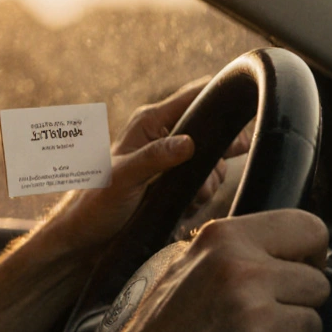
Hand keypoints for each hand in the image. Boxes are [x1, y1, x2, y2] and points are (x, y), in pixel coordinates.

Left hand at [42, 78, 212, 252]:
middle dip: (214, 162)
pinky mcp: (177, 183)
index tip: (244, 120)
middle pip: (215, 135)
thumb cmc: (96, 201)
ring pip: (214, 165)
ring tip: (181, 199)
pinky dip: (199, 198)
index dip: (222, 102)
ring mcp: (172, 160)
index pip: (196, 96)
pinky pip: (206, 185)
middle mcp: (164, 136)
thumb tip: (190, 143)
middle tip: (199, 182)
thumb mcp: (124, 177)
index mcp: (151, 122)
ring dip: (205, 185)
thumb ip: (155, 158)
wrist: (87, 235)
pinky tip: (181, 207)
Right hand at [94, 210, 330, 331]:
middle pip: (317, 283)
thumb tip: (293, 250)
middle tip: (258, 317)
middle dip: (296, 305)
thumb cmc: (165, 325)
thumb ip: (239, 250)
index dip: (310, 255)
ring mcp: (251, 313)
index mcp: (225, 238)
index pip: (309, 228)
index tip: (297, 270)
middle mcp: (240, 269)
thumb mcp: (190, 263)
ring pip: (313, 324)